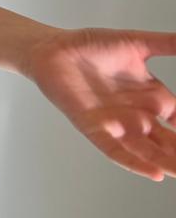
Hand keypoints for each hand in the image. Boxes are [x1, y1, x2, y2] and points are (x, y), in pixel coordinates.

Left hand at [27, 28, 175, 180]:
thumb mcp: (137, 44)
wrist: (53, 48)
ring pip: (149, 151)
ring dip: (169, 163)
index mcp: (153, 98)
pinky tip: (155, 173)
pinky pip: (116, 151)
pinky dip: (135, 163)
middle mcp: (139, 115)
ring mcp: (117, 124)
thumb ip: (169, 44)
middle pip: (170, 142)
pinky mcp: (95, 128)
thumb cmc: (92, 46)